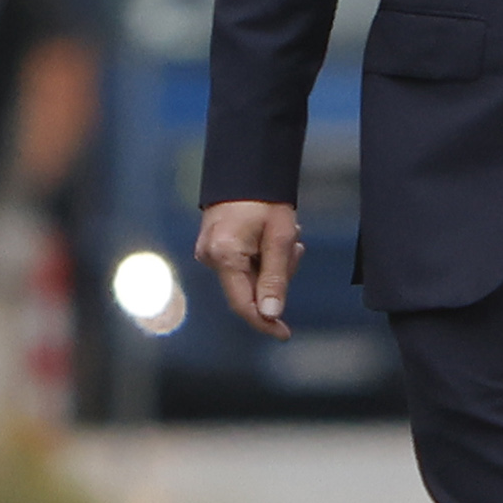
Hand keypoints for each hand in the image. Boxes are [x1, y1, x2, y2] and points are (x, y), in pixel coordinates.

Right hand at [194, 199, 300, 338]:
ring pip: (248, 277)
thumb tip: (270, 314)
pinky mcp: (212, 247)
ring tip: (285, 235)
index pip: (243, 304)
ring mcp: (208, 252)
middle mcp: (209, 256)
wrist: (245, 169)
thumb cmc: (264, 199)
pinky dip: (261, 257)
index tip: (284, 334)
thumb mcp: (279, 237)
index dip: (265, 322)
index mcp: (224, 255)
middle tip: (295, 247)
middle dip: (277, 276)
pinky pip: (242, 264)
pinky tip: (271, 237)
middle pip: (249, 289)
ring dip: (272, 264)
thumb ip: (275, 278)